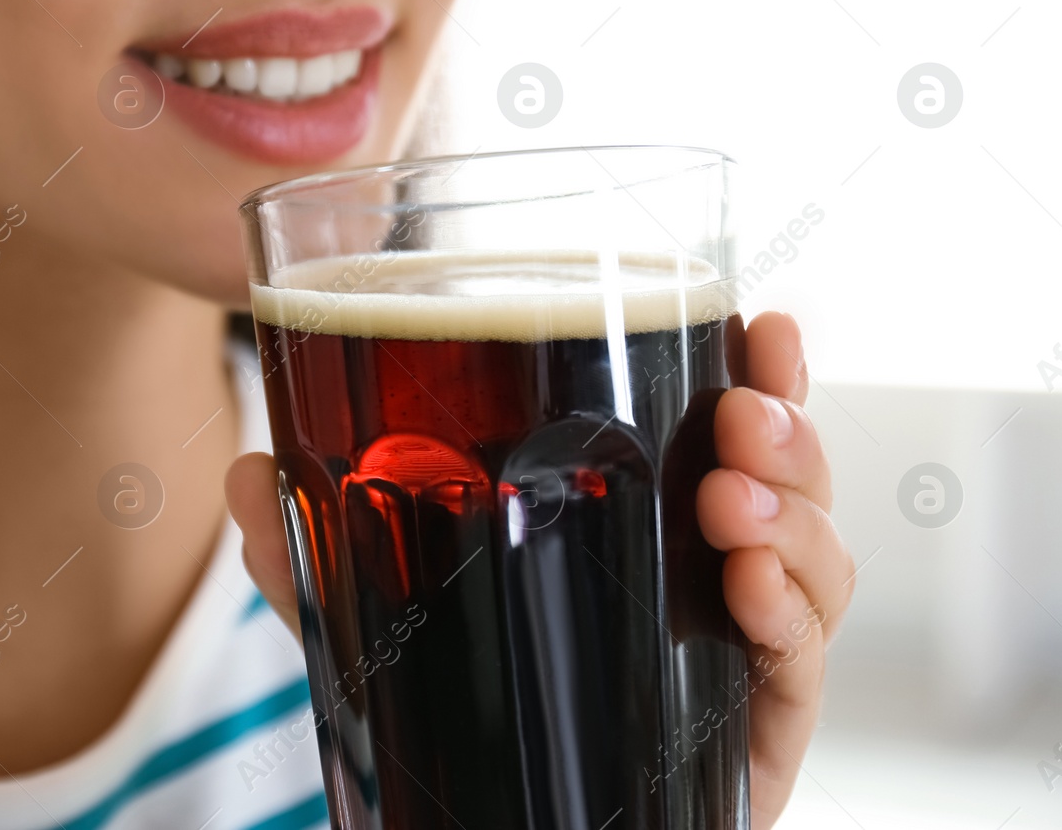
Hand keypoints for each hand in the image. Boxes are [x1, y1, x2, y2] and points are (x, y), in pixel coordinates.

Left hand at [226, 311, 850, 829]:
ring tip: (732, 498)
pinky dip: (793, 622)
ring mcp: (735, 658)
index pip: (721, 436)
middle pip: (789, 486)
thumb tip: (245, 472)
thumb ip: (315, 556)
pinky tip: (754, 591)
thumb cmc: (462, 711)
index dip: (761, 376)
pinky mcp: (751, 739)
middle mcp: (705, 582)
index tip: (764, 324)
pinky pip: (800, 672)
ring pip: (816, 566)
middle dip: (789, 432)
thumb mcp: (379, 620)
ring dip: (795, 517)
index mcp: (645, 530)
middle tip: (744, 410)